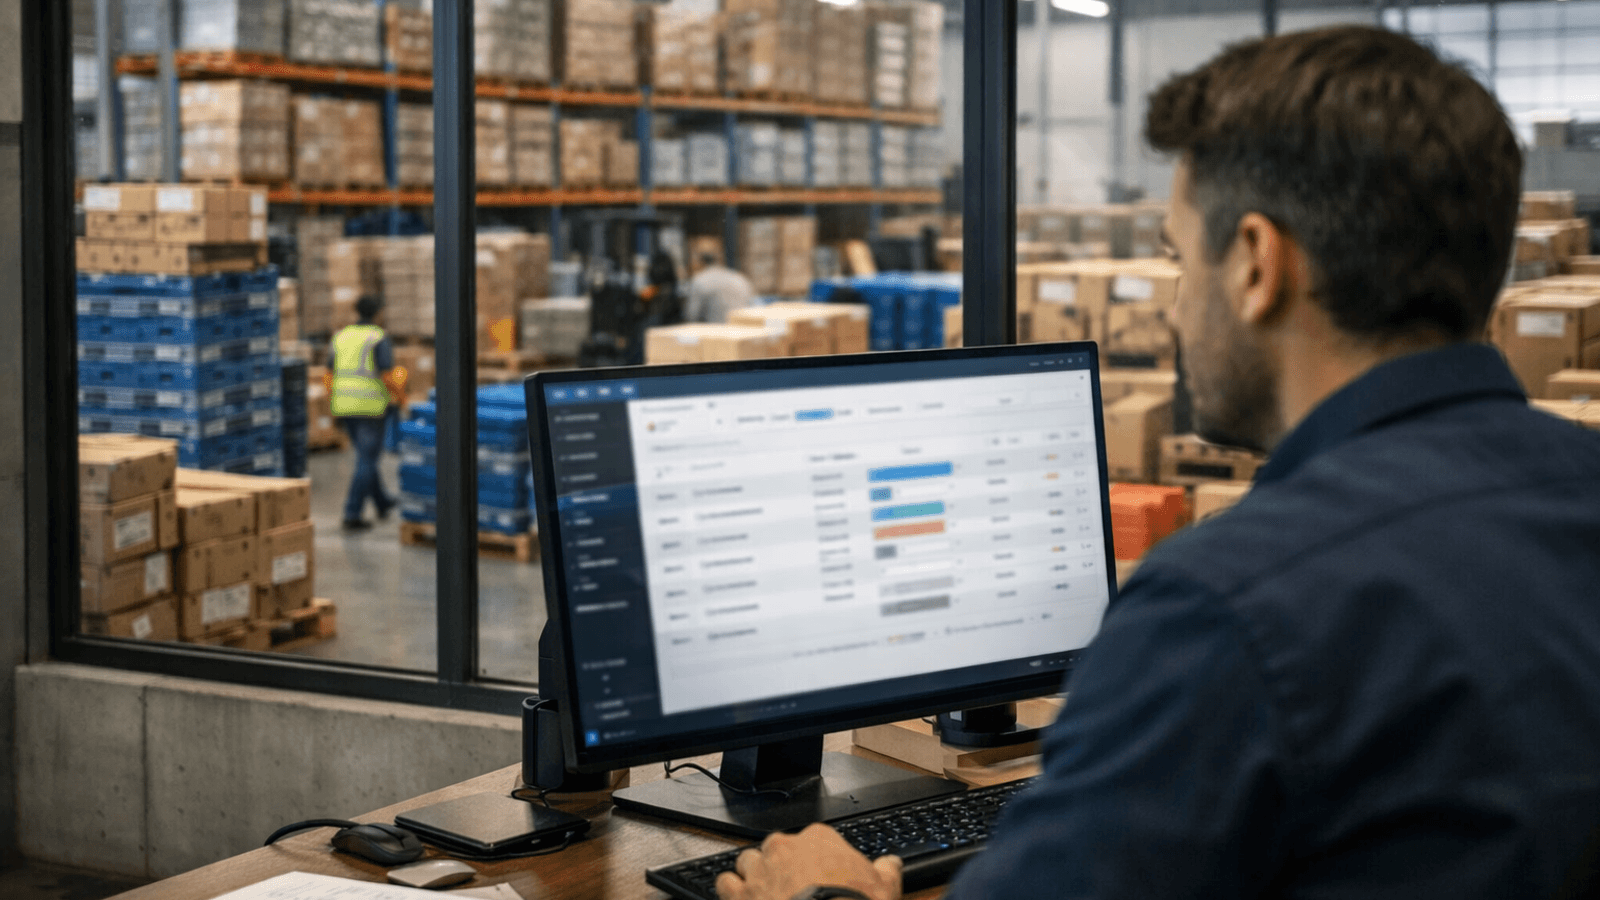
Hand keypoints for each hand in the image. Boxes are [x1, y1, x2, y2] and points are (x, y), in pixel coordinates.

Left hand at [715, 824, 902, 899]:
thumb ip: (886, 870)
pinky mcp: (740, 894)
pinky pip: (725, 883)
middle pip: (776, 847)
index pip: (814, 839)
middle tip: (793, 887)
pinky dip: (731, 890)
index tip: (821, 874)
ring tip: (762, 891)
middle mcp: (785, 847)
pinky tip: (740, 898)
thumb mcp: (884, 888)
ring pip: (747, 861)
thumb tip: (891, 864)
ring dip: (752, 874)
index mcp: (819, 839)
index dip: (816, 859)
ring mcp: (760, 870)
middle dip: (781, 865)